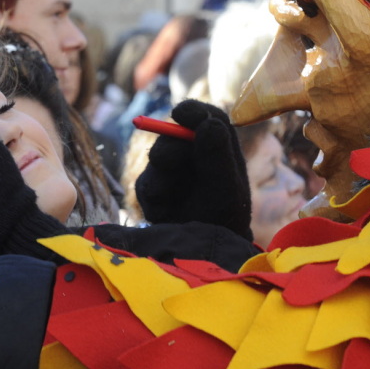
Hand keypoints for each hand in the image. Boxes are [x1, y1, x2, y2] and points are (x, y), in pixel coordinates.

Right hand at [134, 99, 251, 239]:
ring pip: (156, 158)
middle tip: (169, 161)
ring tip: (175, 200)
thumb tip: (208, 122)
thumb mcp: (225, 189)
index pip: (208, 117)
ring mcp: (172, 173)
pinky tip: (167, 213)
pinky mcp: (153, 190)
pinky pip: (144, 184)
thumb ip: (217, 155)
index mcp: (220, 150)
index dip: (194, 111)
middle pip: (175, 135)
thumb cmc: (222, 221)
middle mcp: (196, 157)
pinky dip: (154, 198)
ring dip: (162, 176)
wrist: (202, 257)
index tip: (180, 112)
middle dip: (171, 148)